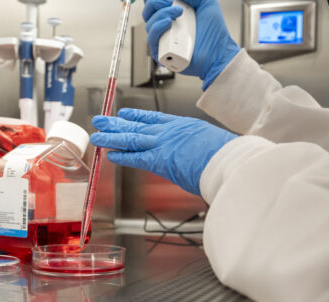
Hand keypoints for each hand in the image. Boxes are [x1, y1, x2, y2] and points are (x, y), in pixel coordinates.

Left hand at [91, 108, 237, 194]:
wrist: (231, 160)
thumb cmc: (229, 156)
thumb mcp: (214, 143)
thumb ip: (200, 147)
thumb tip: (199, 156)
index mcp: (184, 126)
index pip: (155, 119)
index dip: (137, 117)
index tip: (125, 114)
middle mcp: (171, 132)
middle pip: (138, 126)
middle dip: (118, 124)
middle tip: (102, 120)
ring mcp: (164, 144)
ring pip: (132, 139)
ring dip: (113, 137)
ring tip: (98, 135)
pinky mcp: (160, 160)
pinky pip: (136, 157)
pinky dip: (122, 156)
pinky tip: (110, 154)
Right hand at [143, 0, 239, 88]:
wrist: (218, 52)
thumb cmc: (213, 32)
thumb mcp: (206, 3)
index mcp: (171, 14)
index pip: (154, 4)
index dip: (154, 0)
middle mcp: (164, 27)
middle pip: (148, 12)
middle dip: (155, 3)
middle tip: (169, 1)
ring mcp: (163, 40)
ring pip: (150, 24)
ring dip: (161, 13)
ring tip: (178, 12)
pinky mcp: (162, 54)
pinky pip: (152, 39)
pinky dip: (157, 28)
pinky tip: (168, 22)